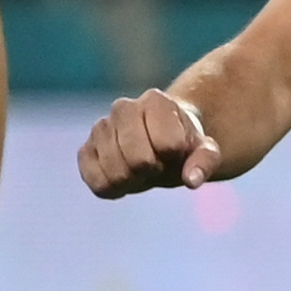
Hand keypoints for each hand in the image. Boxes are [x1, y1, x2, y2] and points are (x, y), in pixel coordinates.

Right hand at [79, 88, 221, 195]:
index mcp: (156, 101)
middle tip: (158, 162)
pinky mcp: (85, 150)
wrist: (160, 143)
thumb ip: (205, 162)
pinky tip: (125, 178)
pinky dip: (114, 189)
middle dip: (154, 170)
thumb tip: (191, 180)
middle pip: (139, 160)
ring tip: (142, 167)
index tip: (176, 149)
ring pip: (116, 173)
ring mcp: (100, 128)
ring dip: (135, 181)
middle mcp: (123, 108)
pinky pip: (95, 181)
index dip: (175, 155)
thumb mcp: (205, 151)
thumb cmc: (183, 145)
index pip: (168, 144)